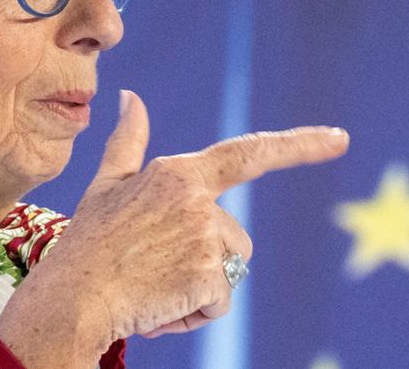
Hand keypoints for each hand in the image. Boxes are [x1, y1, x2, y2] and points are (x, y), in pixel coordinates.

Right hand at [0, 89, 348, 363]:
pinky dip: (194, 314)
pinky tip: (158, 307)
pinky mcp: (207, 273)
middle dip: (205, 263)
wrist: (68, 301)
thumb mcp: (106, 186)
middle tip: (152, 271)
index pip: (248, 153)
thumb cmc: (85, 246)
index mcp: (178, 173)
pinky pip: (218, 302)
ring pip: (229, 272)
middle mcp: (197, 198)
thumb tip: (130, 96)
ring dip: (199, 290)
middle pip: (235, 240)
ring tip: (152, 288)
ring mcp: (204, 235)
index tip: (339, 139)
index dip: (299, 146)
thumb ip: (127, 142)